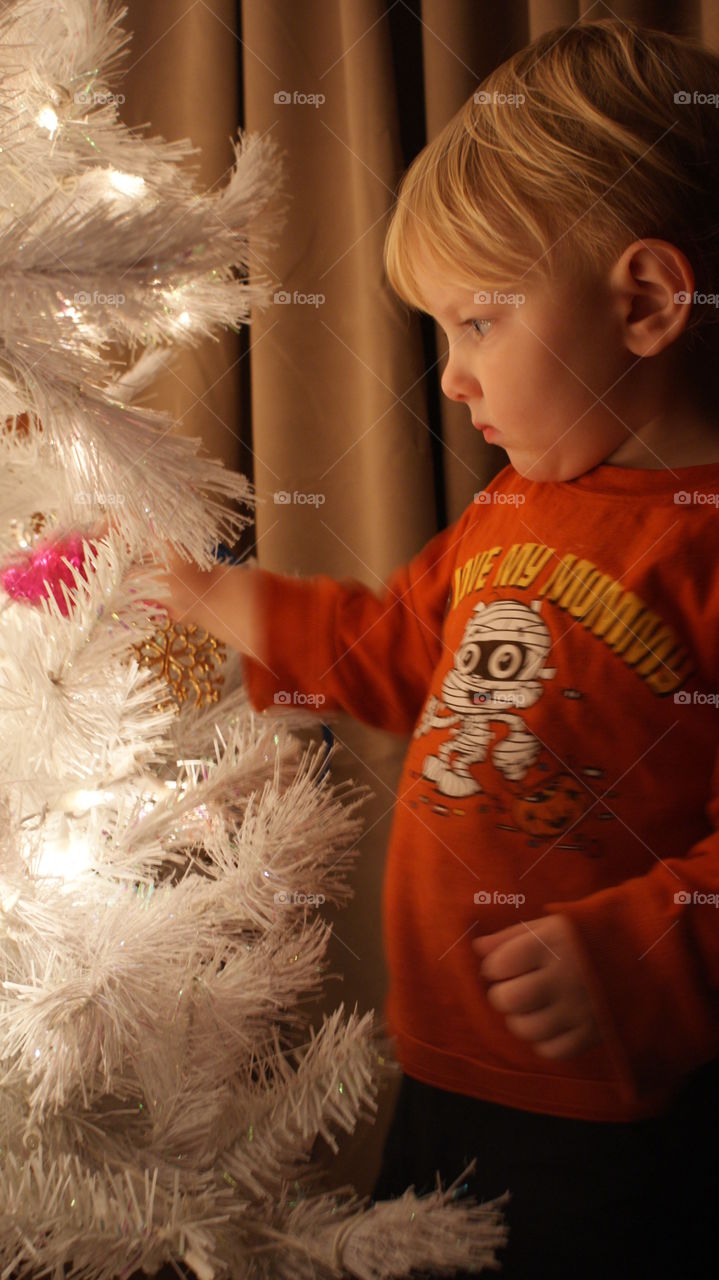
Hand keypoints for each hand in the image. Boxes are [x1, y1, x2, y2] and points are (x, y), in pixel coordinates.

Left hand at [472, 914, 600, 1059]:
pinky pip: (553, 1050)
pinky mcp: (594, 1033)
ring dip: (520, 1020)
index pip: (499, 965)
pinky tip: (549, 1024)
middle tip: (512, 988)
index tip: (503, 965)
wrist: (643, 954)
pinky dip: (543, 1041)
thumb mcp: (550, 924)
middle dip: (502, 996)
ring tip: (529, 1007)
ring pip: (528, 1029)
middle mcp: (564, 978)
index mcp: (552, 944)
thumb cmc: (587, 935)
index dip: (494, 967)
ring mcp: (580, 1008)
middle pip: (510, 1000)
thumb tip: (477, 949)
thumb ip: (510, 937)